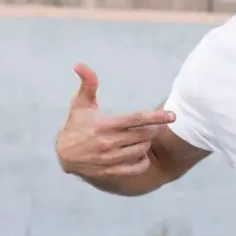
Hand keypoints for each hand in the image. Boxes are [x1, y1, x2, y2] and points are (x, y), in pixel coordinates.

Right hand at [55, 63, 175, 178]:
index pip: (136, 119)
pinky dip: (143, 161)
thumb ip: (88, 84)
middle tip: (151, 126)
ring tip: (142, 138)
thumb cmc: (76, 125)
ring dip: (147, 143)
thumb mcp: (80, 104)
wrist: (62, 154)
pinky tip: (140, 154)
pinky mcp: (109, 171)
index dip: (157, 116)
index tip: (173, 115)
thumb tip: (80, 64)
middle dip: (153, 129)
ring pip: (142, 150)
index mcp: (103, 125)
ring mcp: (108, 159)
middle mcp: (107, 142)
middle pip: (144, 135)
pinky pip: (137, 168)